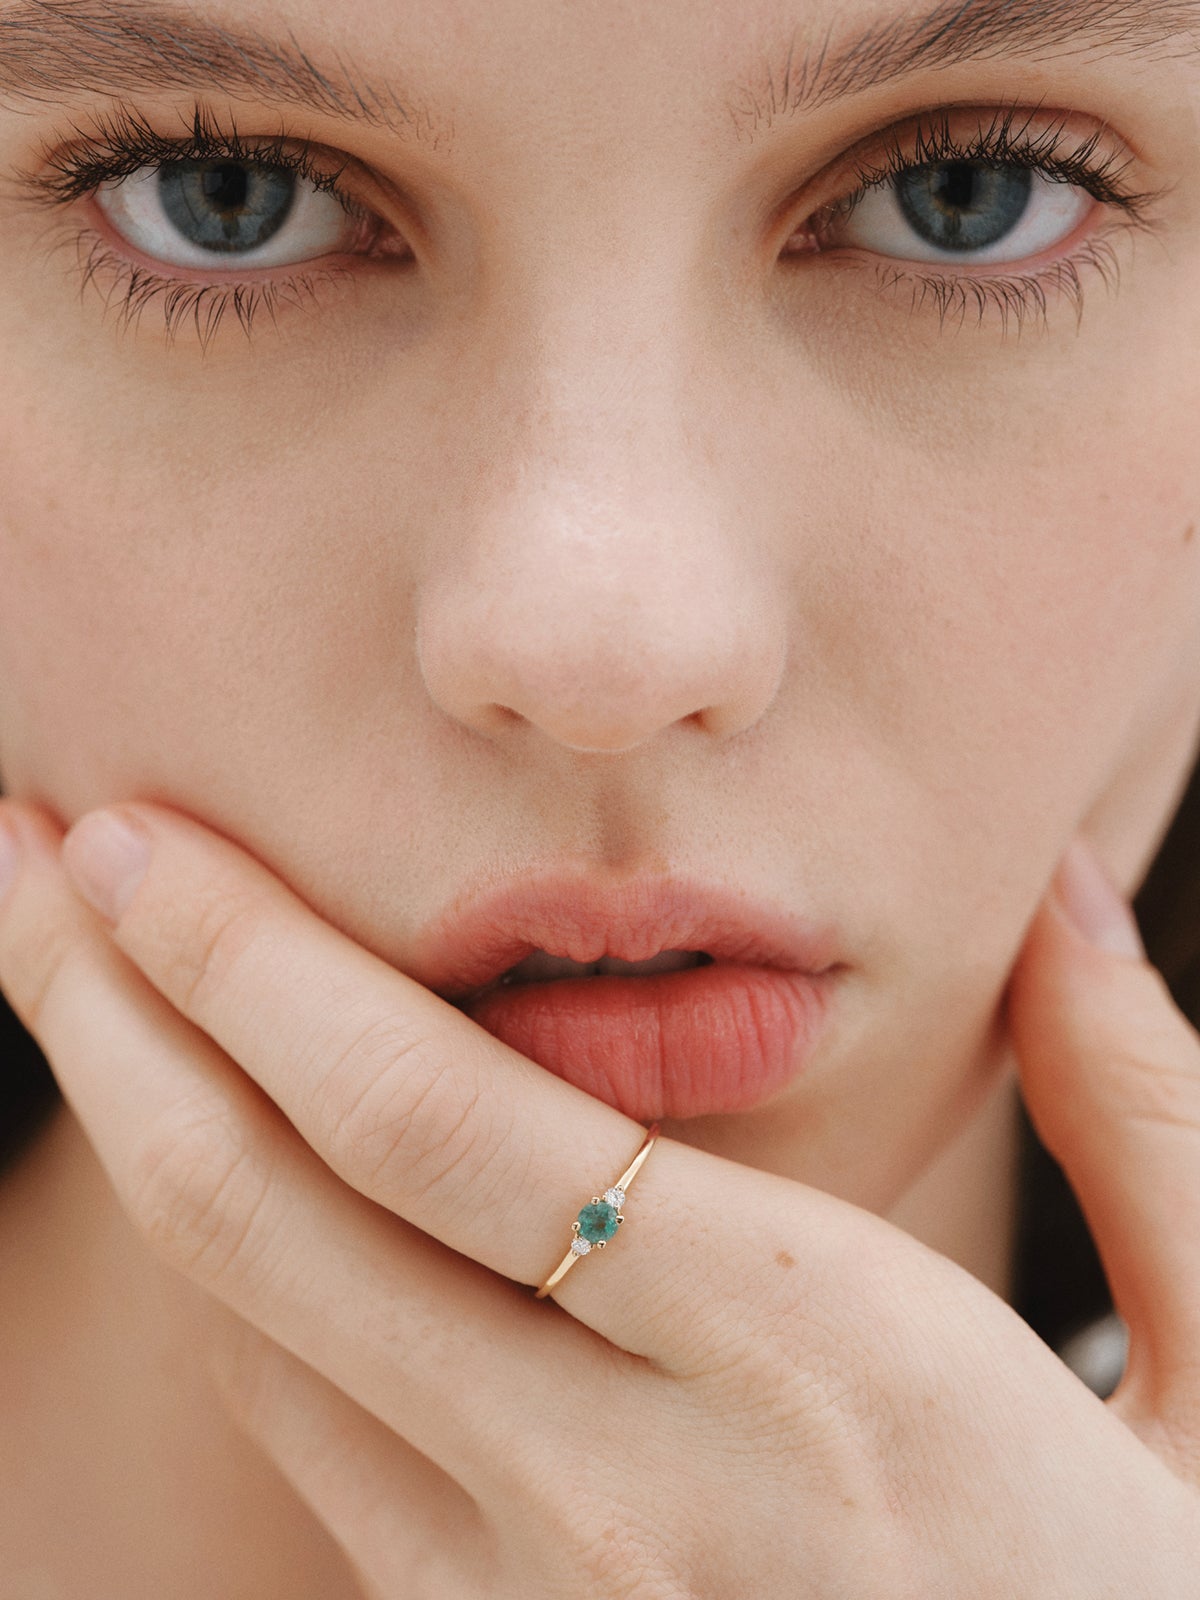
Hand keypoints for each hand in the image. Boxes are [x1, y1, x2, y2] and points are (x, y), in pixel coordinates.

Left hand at [0, 801, 1196, 1598]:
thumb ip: (1142, 1118)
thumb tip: (1064, 892)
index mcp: (827, 1375)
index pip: (442, 1130)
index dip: (250, 964)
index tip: (124, 832)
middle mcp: (635, 1491)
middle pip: (277, 1218)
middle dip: (112, 1010)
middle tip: (17, 850)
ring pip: (262, 1331)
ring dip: (145, 1131)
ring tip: (71, 976)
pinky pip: (317, 1437)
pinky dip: (241, 1275)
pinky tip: (226, 1171)